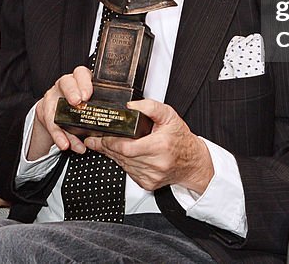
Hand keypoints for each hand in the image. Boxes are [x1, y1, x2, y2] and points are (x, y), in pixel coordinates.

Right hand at [28, 66, 93, 159]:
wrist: (58, 110)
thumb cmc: (80, 104)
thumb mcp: (91, 100)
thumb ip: (99, 105)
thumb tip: (116, 121)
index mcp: (79, 80)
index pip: (81, 73)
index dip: (84, 83)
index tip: (87, 95)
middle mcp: (65, 85)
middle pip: (66, 83)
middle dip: (71, 93)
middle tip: (77, 103)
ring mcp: (53, 96)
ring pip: (55, 106)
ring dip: (62, 125)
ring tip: (70, 140)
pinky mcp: (45, 111)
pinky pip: (50, 124)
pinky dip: (59, 136)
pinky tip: (65, 144)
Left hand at [84, 99, 212, 193]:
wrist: (192, 162)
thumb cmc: (180, 139)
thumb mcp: (169, 116)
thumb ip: (150, 107)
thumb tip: (131, 106)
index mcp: (159, 146)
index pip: (127, 148)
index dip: (111, 142)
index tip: (102, 136)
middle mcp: (155, 164)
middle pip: (121, 156)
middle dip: (107, 147)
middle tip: (96, 139)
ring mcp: (151, 176)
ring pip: (123, 165)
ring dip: (113, 155)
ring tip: (106, 144)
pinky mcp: (148, 184)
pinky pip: (129, 172)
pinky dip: (124, 163)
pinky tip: (123, 154)